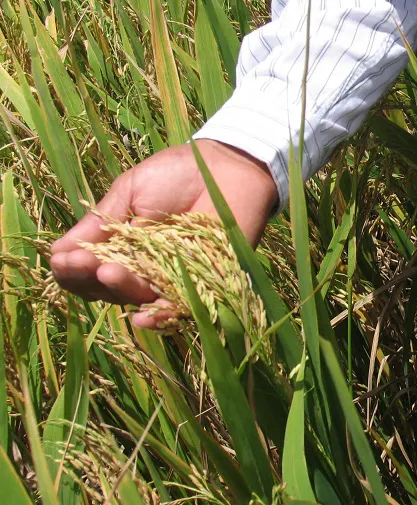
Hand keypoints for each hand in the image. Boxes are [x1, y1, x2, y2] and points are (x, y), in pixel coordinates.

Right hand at [50, 139, 277, 327]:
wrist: (226, 167)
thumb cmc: (176, 175)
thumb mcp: (128, 193)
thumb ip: (100, 225)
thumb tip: (57, 255)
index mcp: (121, 247)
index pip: (89, 271)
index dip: (73, 271)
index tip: (62, 259)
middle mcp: (143, 268)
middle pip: (109, 289)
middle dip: (91, 279)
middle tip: (81, 264)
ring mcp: (172, 277)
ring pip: (139, 298)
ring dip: (121, 290)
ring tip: (108, 272)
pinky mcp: (205, 283)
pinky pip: (181, 307)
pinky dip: (161, 315)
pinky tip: (142, 315)